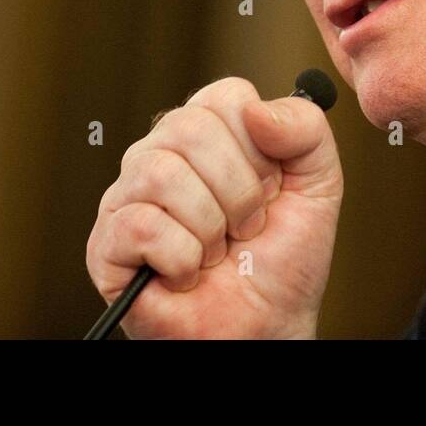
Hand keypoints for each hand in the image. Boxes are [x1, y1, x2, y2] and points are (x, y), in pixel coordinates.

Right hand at [86, 77, 342, 337]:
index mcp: (209, 131)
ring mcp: (128, 195)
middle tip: (246, 227)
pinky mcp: (107, 243)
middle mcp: (162, 152)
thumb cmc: (284, 258)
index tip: (272, 188)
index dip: (260, 149)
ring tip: (216, 251)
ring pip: (161, 173)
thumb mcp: (319, 185)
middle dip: (238, 191)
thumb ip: (305, 130)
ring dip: (210, 226)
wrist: (268, 327)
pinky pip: (140, 224)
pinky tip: (187, 274)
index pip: (226, 97)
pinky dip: (182, 259)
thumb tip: (256, 110)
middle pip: (190, 129)